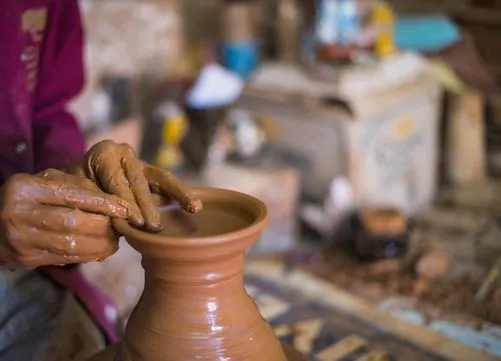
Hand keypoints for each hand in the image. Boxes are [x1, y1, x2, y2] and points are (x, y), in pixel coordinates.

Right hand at [0, 169, 131, 268]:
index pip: (72, 195)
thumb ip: (76, 187)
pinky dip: (88, 256)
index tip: (126, 209)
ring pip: (71, 244)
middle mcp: (19, 213)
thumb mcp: (45, 182)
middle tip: (121, 227)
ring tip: (115, 241)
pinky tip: (101, 251)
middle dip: (104, 227)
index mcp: (26, 188)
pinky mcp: (25, 259)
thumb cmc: (28, 198)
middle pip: (73, 222)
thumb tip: (114, 200)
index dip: (103, 203)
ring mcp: (21, 239)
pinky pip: (64, 258)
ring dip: (100, 245)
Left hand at [69, 140, 201, 231]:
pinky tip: (196, 206)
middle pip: (140, 181)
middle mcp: (125, 154)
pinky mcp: (151, 173)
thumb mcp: (78, 193)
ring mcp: (140, 163)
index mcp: (104, 154)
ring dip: (178, 194)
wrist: (79, 175)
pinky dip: (180, 195)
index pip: (117, 182)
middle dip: (148, 205)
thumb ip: (95, 204)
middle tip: (154, 226)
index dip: (126, 202)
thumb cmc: (76, 187)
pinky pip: (166, 184)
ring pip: (161, 178)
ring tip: (194, 207)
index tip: (136, 222)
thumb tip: (113, 226)